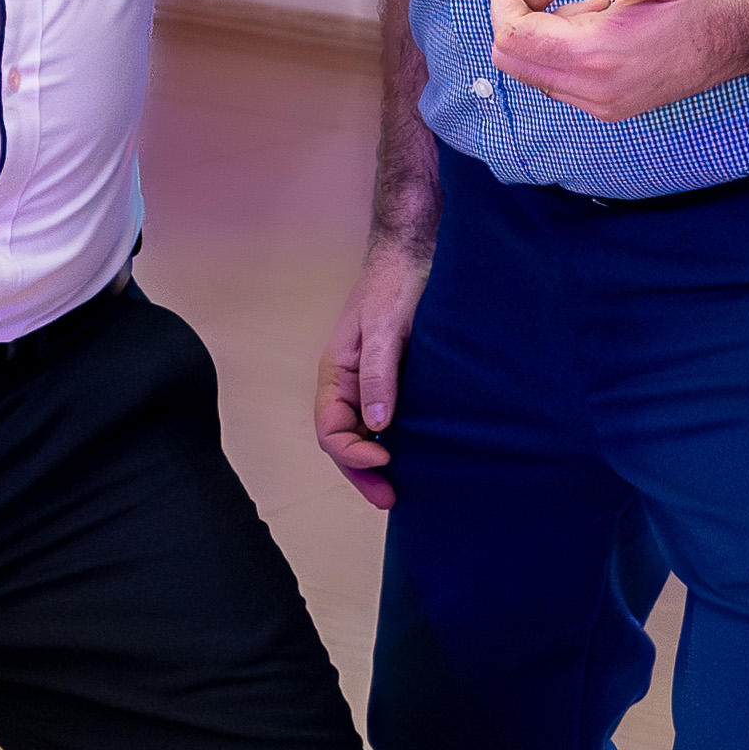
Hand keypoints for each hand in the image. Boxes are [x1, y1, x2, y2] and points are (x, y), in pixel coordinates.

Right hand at [314, 228, 431, 512]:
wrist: (417, 249)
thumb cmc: (396, 282)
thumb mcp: (387, 328)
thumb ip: (380, 375)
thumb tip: (377, 425)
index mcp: (336, 373)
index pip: (331, 430)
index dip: (353, 455)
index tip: (386, 461)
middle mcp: (349, 382)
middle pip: (345, 441)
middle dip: (363, 473)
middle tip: (391, 500)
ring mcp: (371, 381)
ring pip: (365, 433)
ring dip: (377, 463)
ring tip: (400, 489)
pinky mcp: (395, 376)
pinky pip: (387, 418)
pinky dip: (395, 441)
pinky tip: (415, 454)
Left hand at [487, 0, 748, 122]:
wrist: (748, 26)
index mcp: (600, 56)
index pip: (513, 38)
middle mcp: (597, 90)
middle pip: (514, 61)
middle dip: (516, 15)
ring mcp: (605, 103)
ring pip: (535, 73)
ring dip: (540, 31)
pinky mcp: (614, 103)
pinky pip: (561, 80)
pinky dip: (560, 48)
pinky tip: (595, 20)